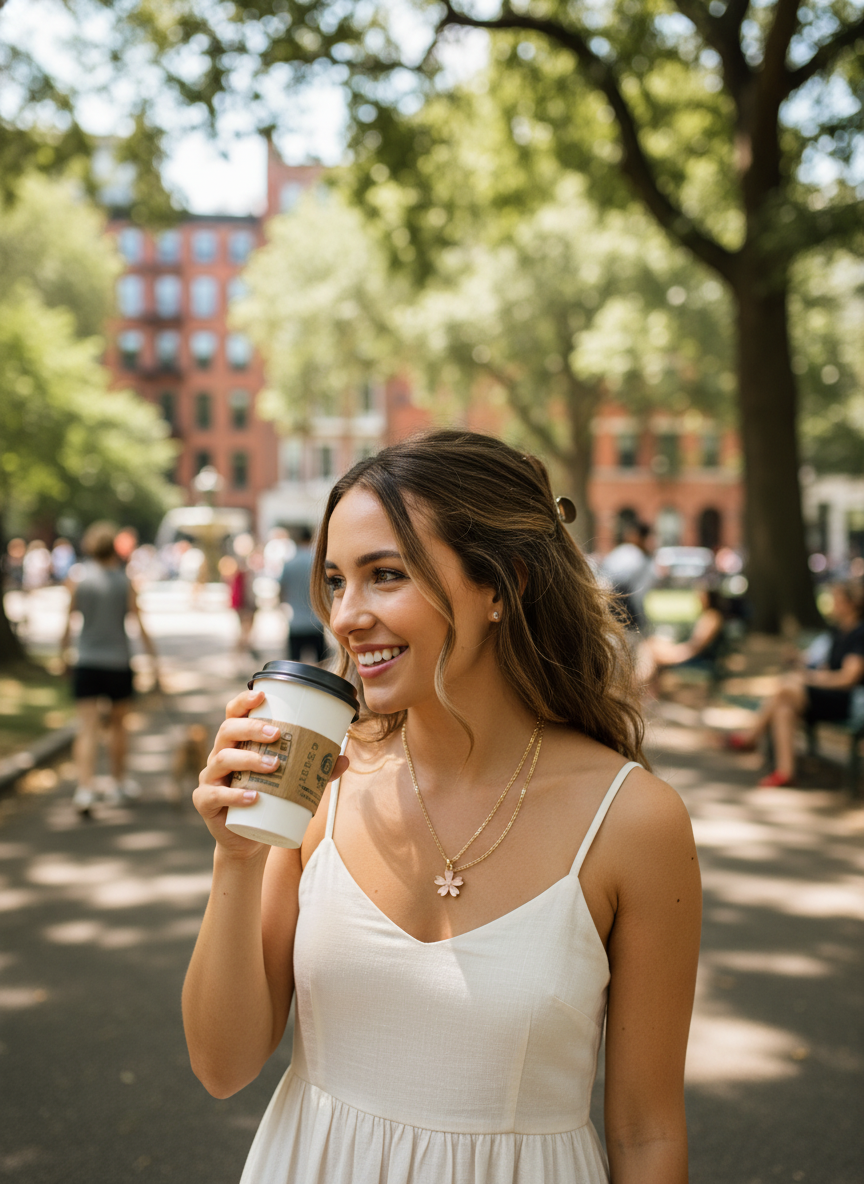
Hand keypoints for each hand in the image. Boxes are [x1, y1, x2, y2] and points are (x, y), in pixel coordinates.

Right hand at [192, 689, 347, 858]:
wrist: (246, 838)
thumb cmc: (268, 800)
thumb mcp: (291, 783)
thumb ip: (316, 772)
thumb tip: (344, 759)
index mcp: (237, 742)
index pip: (234, 714)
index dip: (243, 701)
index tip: (261, 694)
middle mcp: (220, 754)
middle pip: (227, 730)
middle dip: (252, 728)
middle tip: (277, 734)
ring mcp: (210, 778)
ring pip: (221, 759)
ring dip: (248, 759)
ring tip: (273, 766)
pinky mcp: (205, 801)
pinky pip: (214, 794)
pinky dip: (234, 795)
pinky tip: (253, 796)